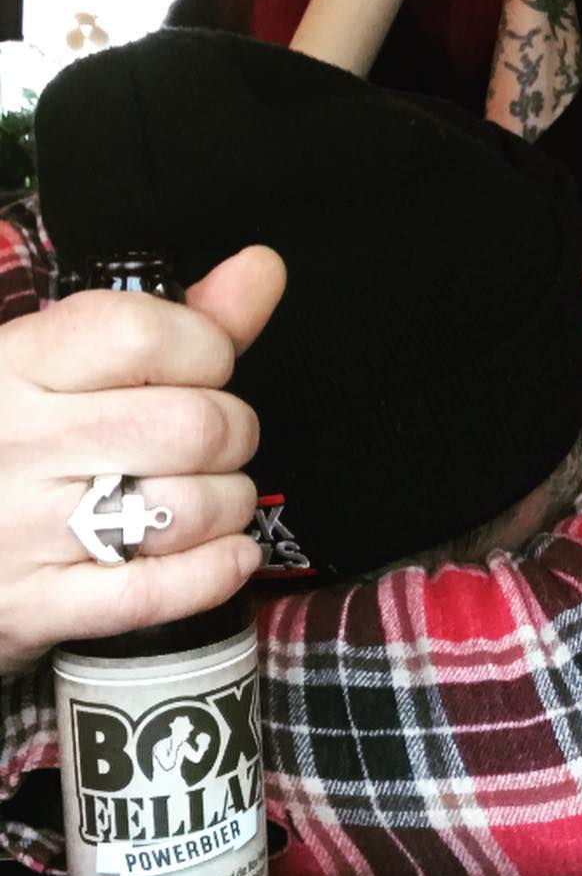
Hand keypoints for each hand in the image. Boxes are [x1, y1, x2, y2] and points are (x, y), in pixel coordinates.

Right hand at [0, 245, 285, 674]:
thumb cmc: (12, 439)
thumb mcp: (66, 364)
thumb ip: (179, 317)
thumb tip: (263, 267)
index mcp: (17, 365)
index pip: (146, 333)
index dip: (206, 349)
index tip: (202, 368)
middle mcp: (15, 442)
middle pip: (193, 425)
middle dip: (232, 433)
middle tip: (209, 442)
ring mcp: (21, 530)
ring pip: (191, 506)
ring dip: (228, 505)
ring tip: (202, 497)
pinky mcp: (34, 607)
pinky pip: (161, 590)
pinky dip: (217, 571)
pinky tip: (226, 553)